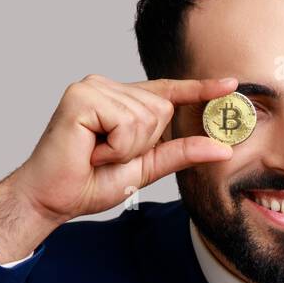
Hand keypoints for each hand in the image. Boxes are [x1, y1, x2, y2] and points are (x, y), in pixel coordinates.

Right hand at [0, 74, 237, 261]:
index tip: (231, 84)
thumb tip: (223, 147)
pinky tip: (91, 150)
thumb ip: (180, 153)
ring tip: (98, 155)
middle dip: (143, 144)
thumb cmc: (89, 183)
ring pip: (147, 117)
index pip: (167, 91)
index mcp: (122, 101)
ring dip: (127, 148)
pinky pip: (127, 123)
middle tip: (108, 157)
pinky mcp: (82, 95)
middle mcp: (108, 87)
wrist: (52, 198)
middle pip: (162, 109)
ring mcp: (94, 86)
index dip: (199, 89)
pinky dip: (116, 146)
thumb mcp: (145, 169)